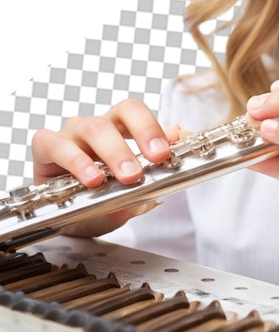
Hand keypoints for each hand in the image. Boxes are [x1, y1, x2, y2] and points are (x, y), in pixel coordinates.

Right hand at [31, 99, 180, 235]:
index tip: (166, 152)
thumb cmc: (101, 198)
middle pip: (122, 111)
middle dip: (143, 134)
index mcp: (121, 128)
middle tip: (155, 160)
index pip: (139, 112)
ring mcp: (72, 134)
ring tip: (127, 177)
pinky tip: (92, 179)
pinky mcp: (46, 148)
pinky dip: (77, 162)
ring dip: (115, 152)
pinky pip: (56, 145)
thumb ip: (158, 164)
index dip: (153, 127)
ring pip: (93, 128)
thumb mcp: (135, 189)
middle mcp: (98, 126)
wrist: (68, 220)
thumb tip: (179, 135)